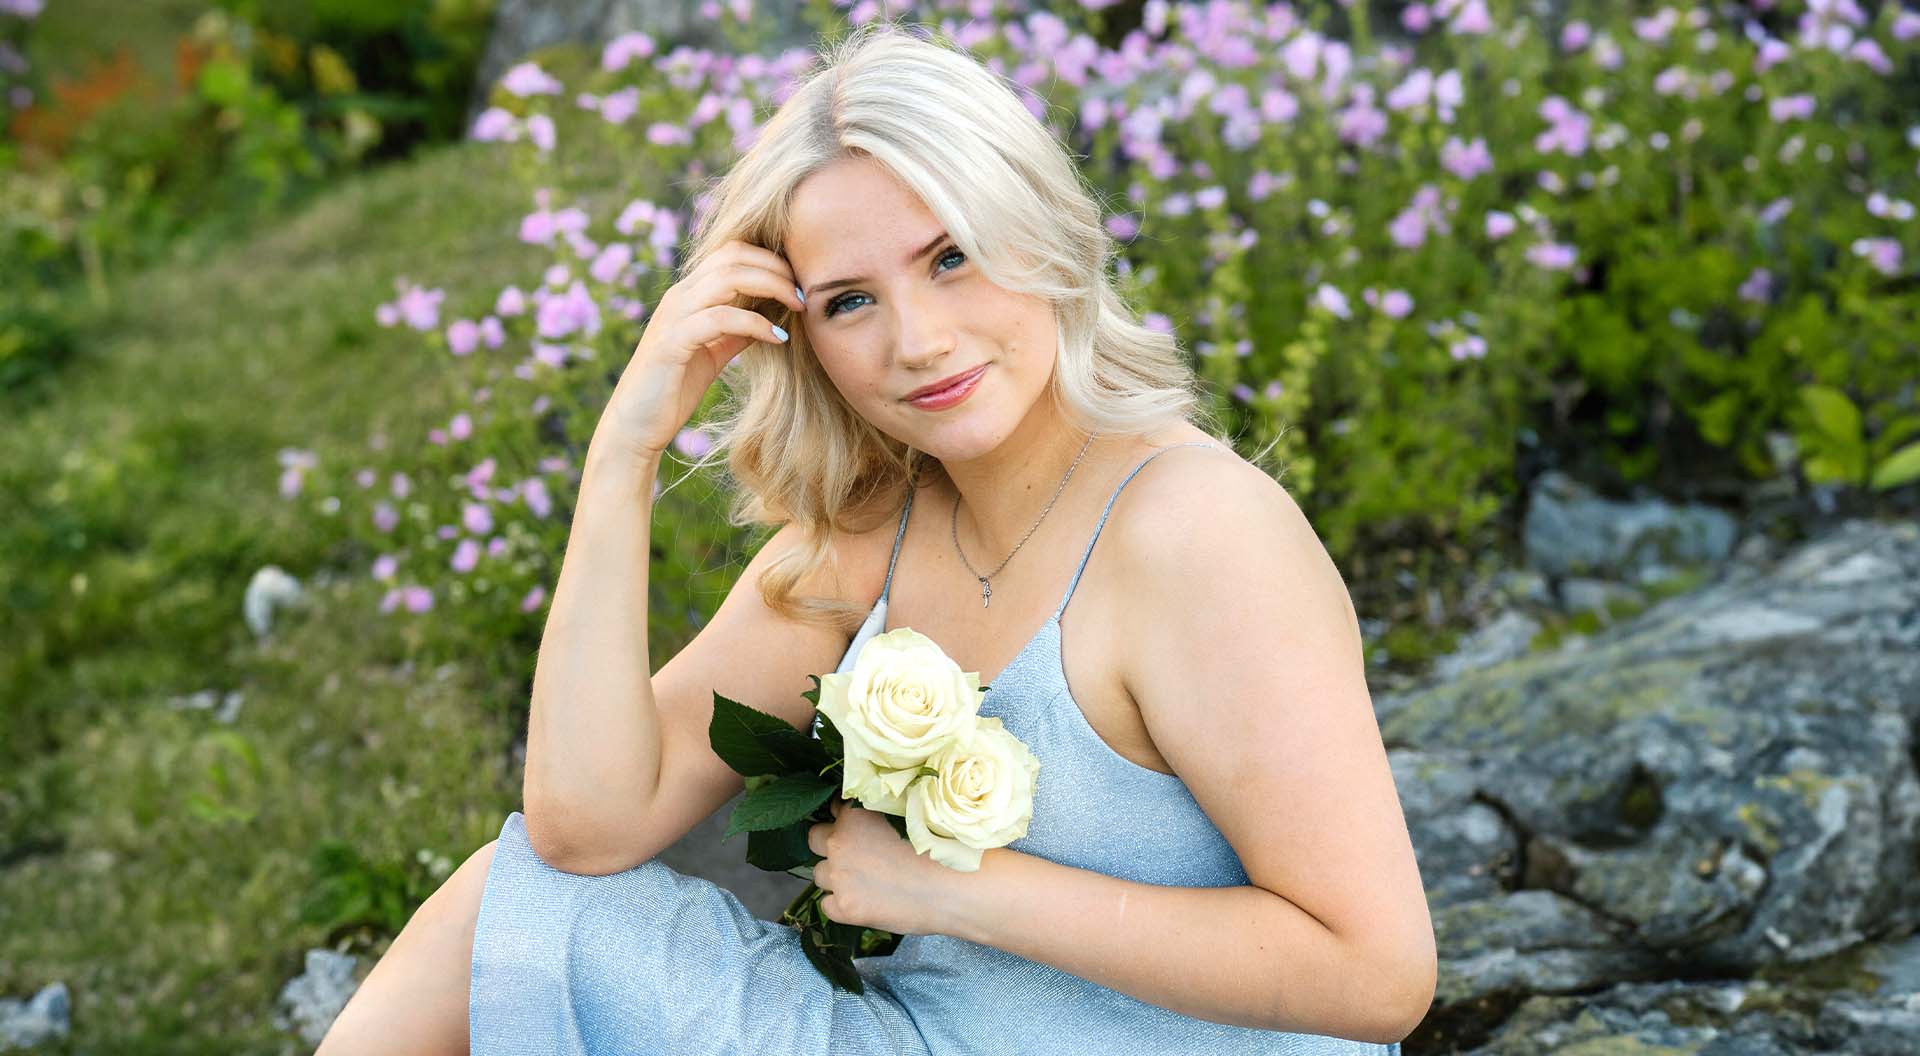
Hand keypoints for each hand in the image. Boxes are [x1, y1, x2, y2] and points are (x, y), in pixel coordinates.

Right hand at [594, 239, 806, 464]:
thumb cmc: (673, 389)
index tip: (799, 283)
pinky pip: (721, 318)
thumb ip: (735, 332)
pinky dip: (755, 324)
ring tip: (798, 307)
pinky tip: (778, 338)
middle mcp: (679, 296)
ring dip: (772, 287)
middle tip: (805, 293)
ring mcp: (674, 316)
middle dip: (776, 268)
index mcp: (688, 294)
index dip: (770, 259)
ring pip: (728, 278)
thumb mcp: (712, 354)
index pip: (731, 252)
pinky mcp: (673, 342)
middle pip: (733, 256)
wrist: (635, 425)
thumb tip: (769, 319)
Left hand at [808, 798, 956, 937]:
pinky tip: (867, 903)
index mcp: (854, 814)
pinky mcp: (843, 907)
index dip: (849, 823)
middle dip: (831, 846)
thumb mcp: (904, 817)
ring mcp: (838, 876)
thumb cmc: (939, 849)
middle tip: (858, 857)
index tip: (863, 834)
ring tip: (867, 883)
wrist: (953, 888)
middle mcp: (839, 842)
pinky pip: (827, 905)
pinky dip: (842, 905)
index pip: (835, 812)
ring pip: (819, 874)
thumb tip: (869, 821)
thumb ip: (877, 816)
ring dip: (836, 877)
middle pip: (815, 839)